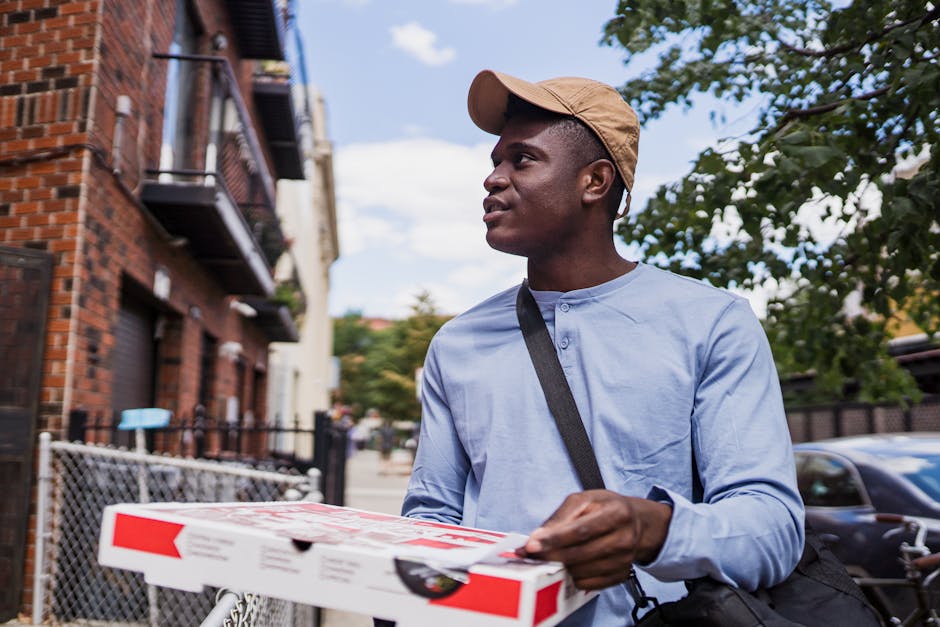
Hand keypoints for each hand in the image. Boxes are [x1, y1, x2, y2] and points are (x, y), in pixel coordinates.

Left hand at [515, 490, 671, 590]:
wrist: (637, 522)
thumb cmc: (606, 508)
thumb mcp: (584, 500)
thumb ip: (561, 517)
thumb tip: (538, 537)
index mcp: (617, 513)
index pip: (581, 530)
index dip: (554, 539)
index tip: (532, 545)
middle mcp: (625, 538)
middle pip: (581, 554)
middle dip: (551, 555)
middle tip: (531, 555)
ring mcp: (624, 560)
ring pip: (583, 571)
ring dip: (560, 567)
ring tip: (549, 558)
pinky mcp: (621, 575)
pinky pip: (589, 584)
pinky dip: (573, 577)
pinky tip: (567, 566)